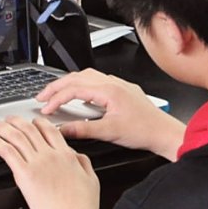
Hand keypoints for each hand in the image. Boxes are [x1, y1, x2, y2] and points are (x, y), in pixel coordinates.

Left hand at [0, 116, 99, 208]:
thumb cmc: (80, 208)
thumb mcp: (91, 180)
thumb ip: (83, 163)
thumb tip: (76, 155)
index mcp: (66, 155)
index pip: (49, 130)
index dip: (38, 123)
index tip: (33, 122)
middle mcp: (50, 155)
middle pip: (30, 130)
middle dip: (17, 122)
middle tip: (9, 120)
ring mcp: (36, 163)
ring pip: (17, 137)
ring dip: (4, 128)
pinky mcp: (23, 174)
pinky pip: (7, 152)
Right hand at [35, 69, 186, 160]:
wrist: (164, 132)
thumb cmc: (144, 131)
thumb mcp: (109, 132)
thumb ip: (82, 129)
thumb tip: (62, 129)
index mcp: (108, 91)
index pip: (73, 89)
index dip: (56, 98)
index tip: (46, 108)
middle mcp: (113, 83)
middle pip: (77, 77)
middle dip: (56, 86)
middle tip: (43, 96)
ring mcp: (118, 85)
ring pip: (86, 76)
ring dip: (69, 83)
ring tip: (57, 93)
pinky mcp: (122, 90)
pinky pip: (96, 81)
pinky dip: (81, 85)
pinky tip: (80, 95)